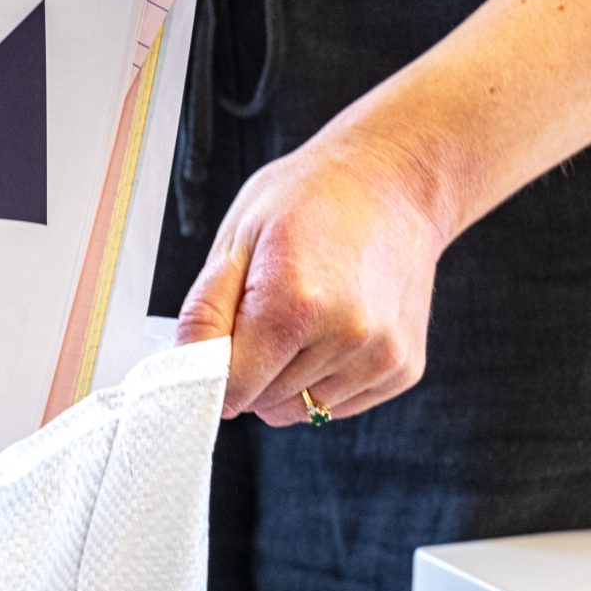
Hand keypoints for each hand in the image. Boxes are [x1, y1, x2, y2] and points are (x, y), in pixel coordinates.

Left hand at [174, 118, 452, 424]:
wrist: (393, 180)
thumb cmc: (312, 198)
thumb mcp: (238, 238)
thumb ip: (205, 313)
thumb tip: (186, 373)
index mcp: (295, 302)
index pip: (233, 389)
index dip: (215, 374)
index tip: (216, 350)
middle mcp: (346, 336)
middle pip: (265, 403)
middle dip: (253, 370)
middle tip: (267, 311)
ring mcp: (381, 355)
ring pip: (302, 409)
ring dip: (289, 377)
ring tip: (305, 315)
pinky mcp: (403, 367)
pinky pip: (339, 405)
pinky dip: (325, 378)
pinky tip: (335, 327)